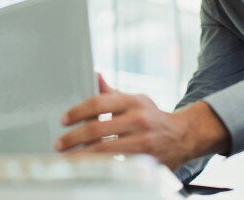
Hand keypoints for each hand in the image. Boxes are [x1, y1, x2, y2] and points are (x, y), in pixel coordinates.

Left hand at [54, 73, 194, 169]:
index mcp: (133, 101)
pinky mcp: (145, 161)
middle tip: (59, 144)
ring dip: (82, 155)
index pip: (98, 103)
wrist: (184, 136)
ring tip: (68, 159)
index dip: (77, 112)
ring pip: (104, 150)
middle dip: (73, 138)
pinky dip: (99, 166)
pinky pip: (116, 164)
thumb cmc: (152, 117)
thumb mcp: (135, 100)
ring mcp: (143, 141)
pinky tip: (87, 167)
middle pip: (97, 129)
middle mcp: (138, 119)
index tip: (63, 120)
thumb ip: (111, 93)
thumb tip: (95, 75)